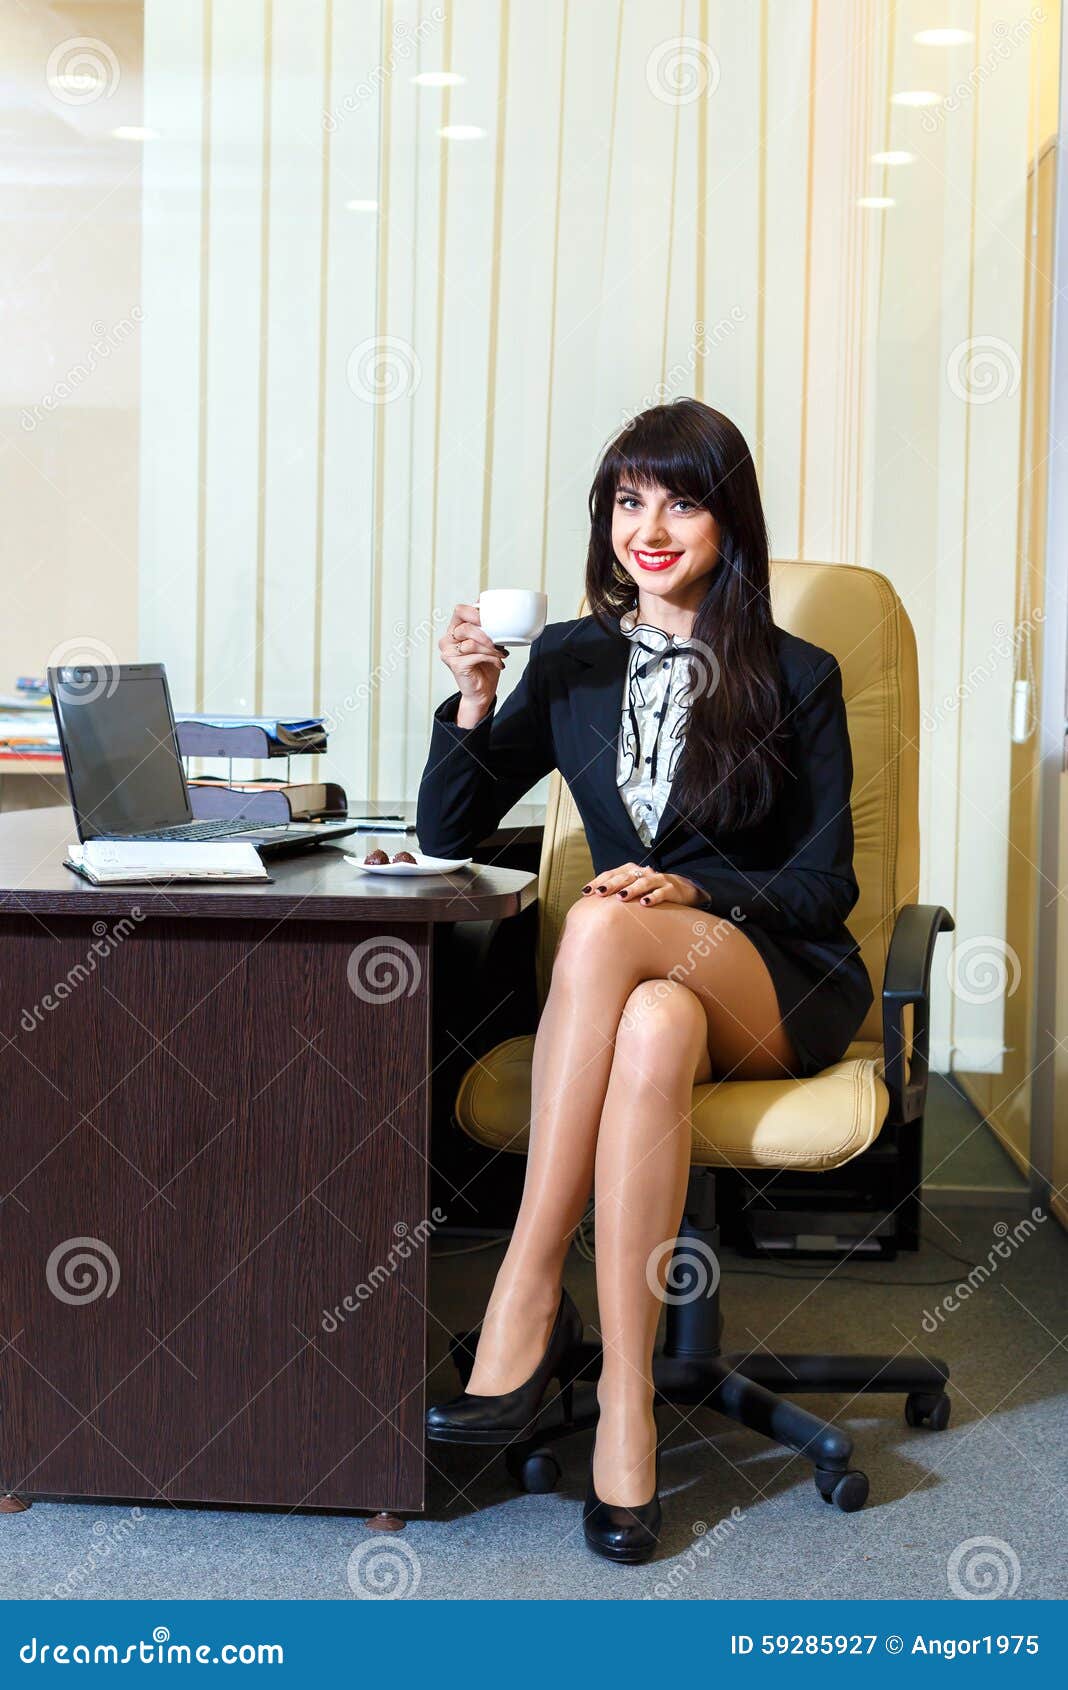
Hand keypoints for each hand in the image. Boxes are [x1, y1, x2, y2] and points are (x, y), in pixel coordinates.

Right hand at [439, 602, 507, 727]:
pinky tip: (499, 663)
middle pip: (466, 627)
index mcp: (455, 629)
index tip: (492, 620)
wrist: (483, 691)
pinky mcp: (455, 664)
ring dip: (491, 649)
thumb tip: (499, 612)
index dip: (475, 612)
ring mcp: (449, 652)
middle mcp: (447, 640)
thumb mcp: (489, 642)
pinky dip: (491, 659)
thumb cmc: (485, 666)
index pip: (460, 611)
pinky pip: (476, 656)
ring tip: (501, 654)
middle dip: (487, 634)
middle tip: (499, 643)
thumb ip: (489, 627)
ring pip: (472, 643)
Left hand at [580, 863, 707, 908]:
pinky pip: (661, 893)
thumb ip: (616, 893)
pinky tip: (645, 903)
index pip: (611, 873)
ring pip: (643, 882)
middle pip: (625, 876)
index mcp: (631, 871)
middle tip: (600, 892)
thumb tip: (591, 904)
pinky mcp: (671, 889)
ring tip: (621, 897)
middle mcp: (643, 872)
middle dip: (612, 884)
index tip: (585, 892)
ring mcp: (658, 880)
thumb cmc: (651, 891)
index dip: (598, 881)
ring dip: (632, 889)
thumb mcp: (633, 889)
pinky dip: (653, 897)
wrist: (683, 888)